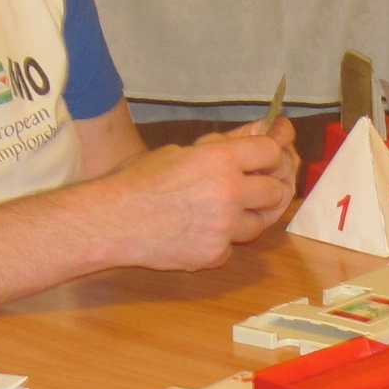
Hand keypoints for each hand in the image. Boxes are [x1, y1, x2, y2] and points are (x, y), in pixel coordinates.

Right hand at [110, 131, 293, 269]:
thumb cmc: (138, 180)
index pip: (271, 152)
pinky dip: (223, 238)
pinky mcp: (215, 254)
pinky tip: (203, 229)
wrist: (111, 222)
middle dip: (269, 186)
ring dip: (251, 214)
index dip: (273, 153)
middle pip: (276, 190)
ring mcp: (225, 228)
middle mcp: (230, 193)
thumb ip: (221, 147)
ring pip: (261, 222)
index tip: (271, 156)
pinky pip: (233, 245)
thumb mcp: (180, 152)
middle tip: (258, 185)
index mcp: (220, 159)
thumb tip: (255, 134)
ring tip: (230, 207)